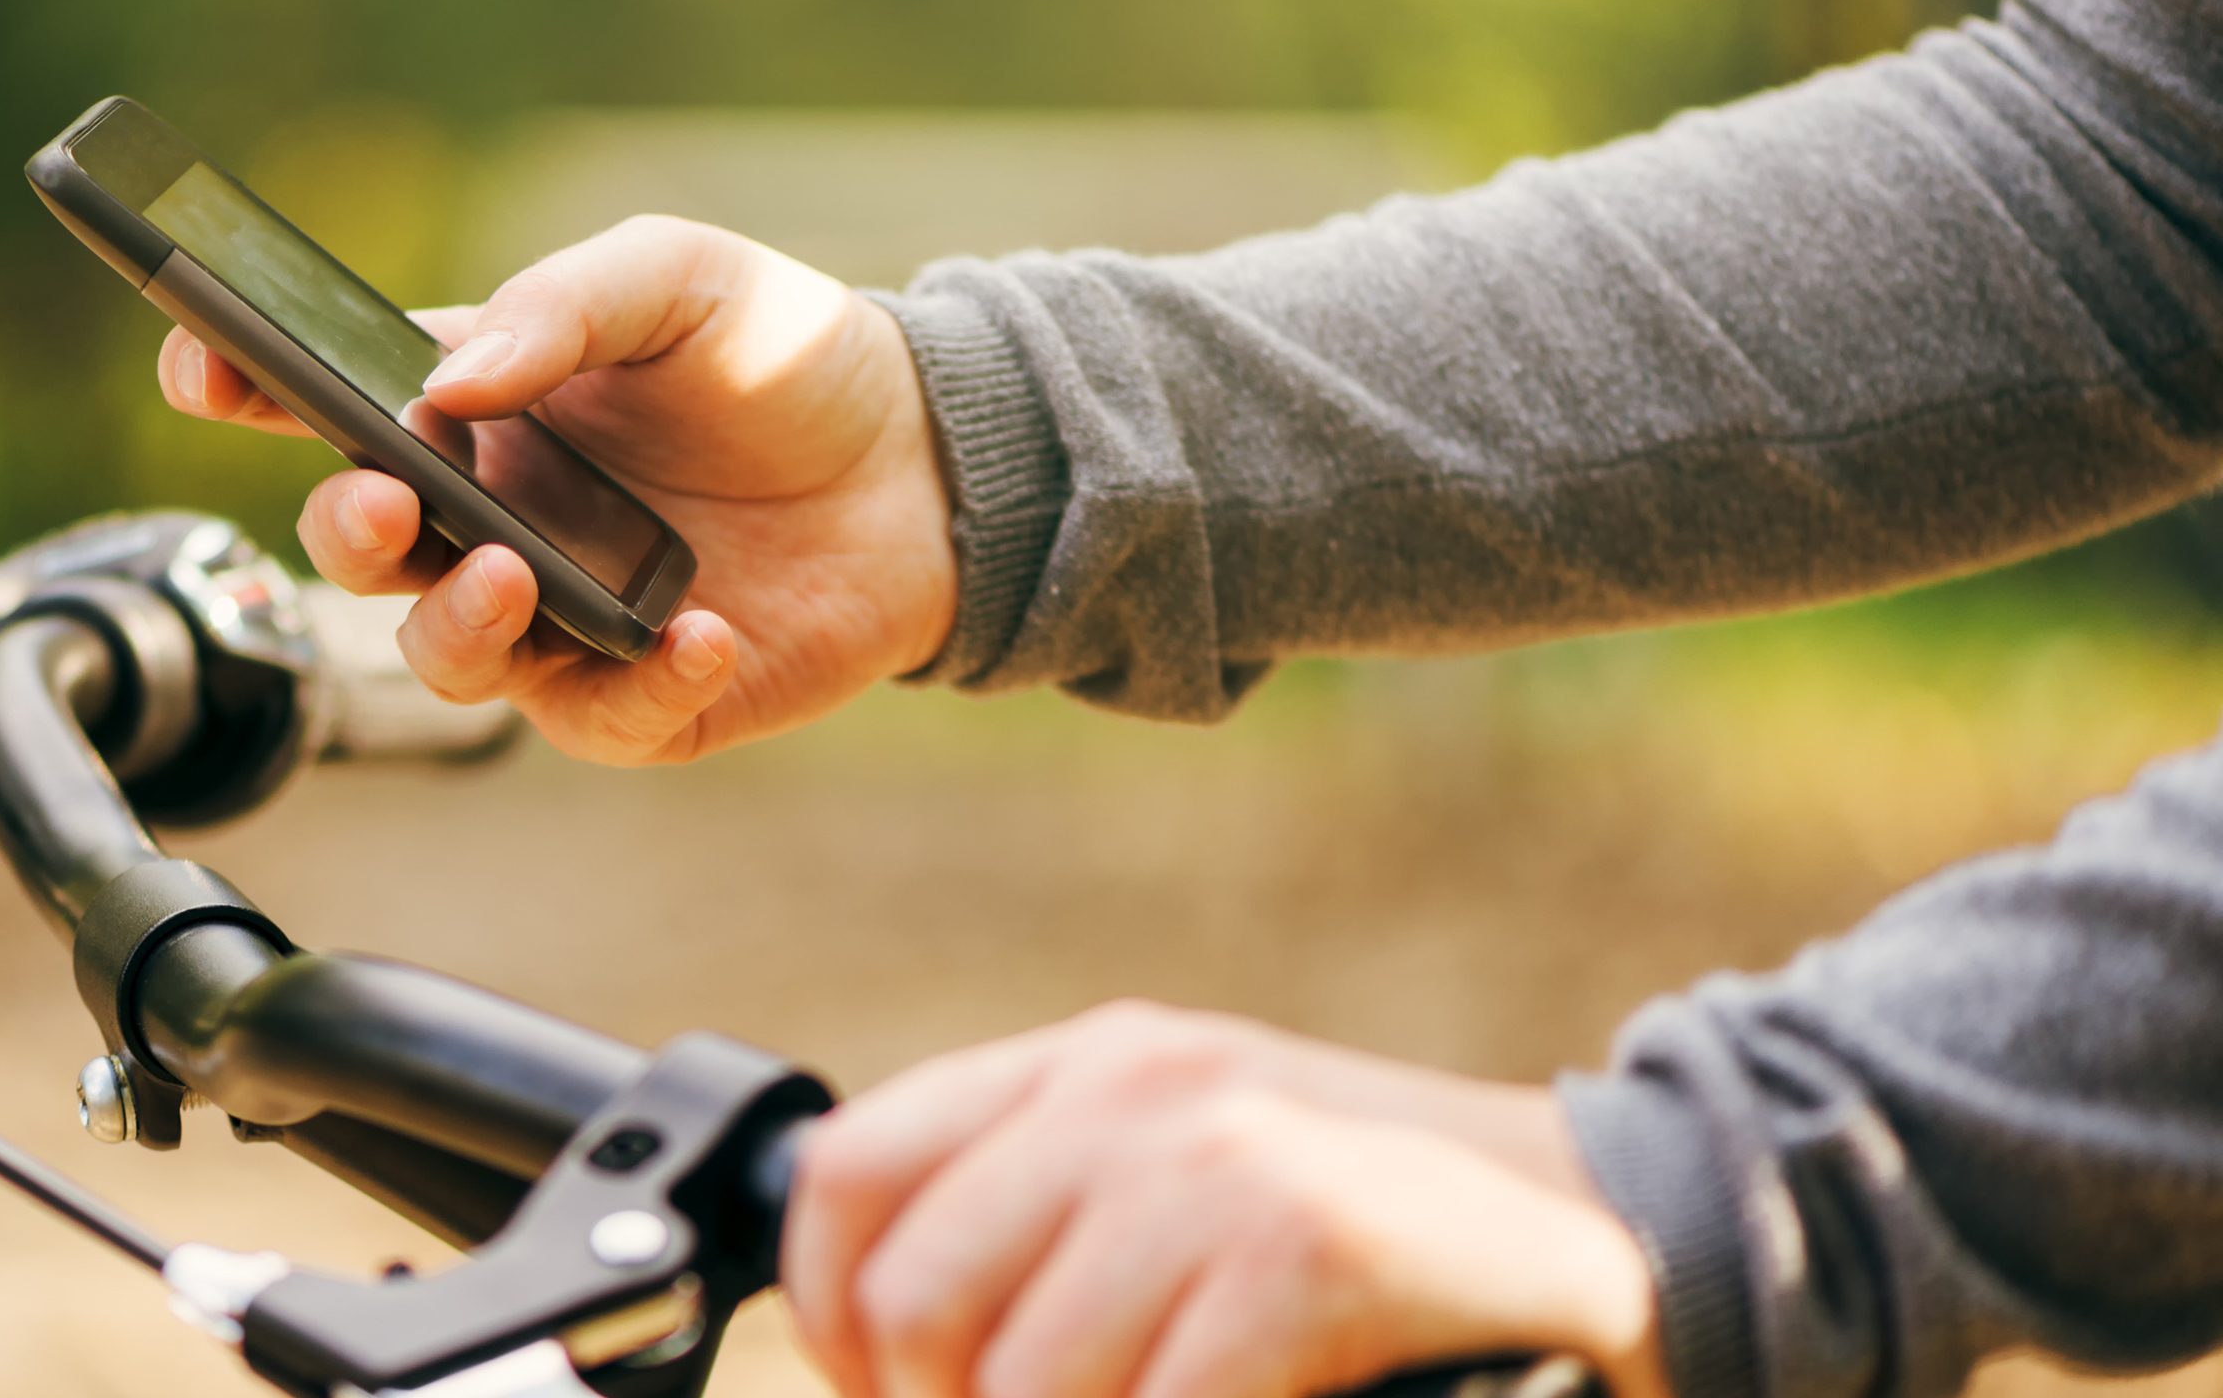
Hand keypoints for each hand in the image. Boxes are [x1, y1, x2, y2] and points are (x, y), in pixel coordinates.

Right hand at [159, 216, 954, 765]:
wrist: (929, 458)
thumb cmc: (780, 356)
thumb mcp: (678, 277)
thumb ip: (566, 302)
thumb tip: (456, 380)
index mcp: (469, 405)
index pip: (320, 403)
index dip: (240, 385)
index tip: (201, 366)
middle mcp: (488, 518)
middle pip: (359, 551)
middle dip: (347, 535)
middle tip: (388, 506)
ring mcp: (556, 615)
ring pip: (445, 657)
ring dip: (457, 626)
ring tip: (518, 574)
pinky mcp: (641, 697)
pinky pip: (598, 718)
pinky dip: (638, 684)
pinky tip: (695, 631)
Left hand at [783, 1001, 1671, 1397]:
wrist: (1598, 1218)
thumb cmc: (1366, 1233)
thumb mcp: (1181, 1173)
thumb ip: (1042, 1214)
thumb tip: (880, 1345)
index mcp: (1081, 1065)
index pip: (843, 1173)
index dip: (831, 1319)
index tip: (882, 1394)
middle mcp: (1131, 1090)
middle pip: (913, 1299)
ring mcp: (1222, 1161)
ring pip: (1024, 1380)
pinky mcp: (1312, 1244)